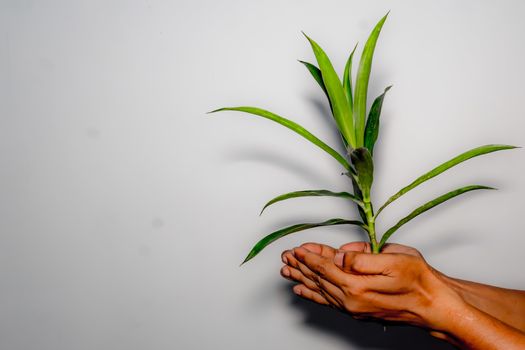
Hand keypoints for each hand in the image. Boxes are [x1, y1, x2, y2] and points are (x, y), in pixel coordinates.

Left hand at [280, 242, 463, 331]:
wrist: (433, 306)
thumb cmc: (419, 281)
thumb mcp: (394, 259)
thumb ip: (362, 258)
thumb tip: (339, 255)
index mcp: (357, 286)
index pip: (325, 268)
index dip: (309, 257)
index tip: (297, 248)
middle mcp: (351, 300)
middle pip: (318, 279)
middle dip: (300, 266)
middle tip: (285, 257)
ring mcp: (353, 308)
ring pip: (319, 290)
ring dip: (301, 279)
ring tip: (286, 271)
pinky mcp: (357, 311)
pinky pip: (328, 301)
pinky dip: (313, 295)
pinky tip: (303, 291)